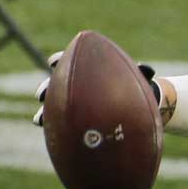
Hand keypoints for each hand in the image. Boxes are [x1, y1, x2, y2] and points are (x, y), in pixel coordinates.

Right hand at [32, 51, 161, 125]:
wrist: (137, 107)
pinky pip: (61, 120)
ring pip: (54, 104)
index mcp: (90, 69)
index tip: (53, 61)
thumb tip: (148, 69)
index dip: (60, 59)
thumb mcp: (139, 79)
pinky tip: (46, 129)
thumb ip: (141, 72)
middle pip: (56, 82)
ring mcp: (74, 101)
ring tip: (39, 119)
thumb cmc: (136, 87)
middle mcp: (78, 83)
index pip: (71, 60)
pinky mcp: (75, 116)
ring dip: (45, 110)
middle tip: (42, 94)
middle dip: (46, 87)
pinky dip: (52, 123)